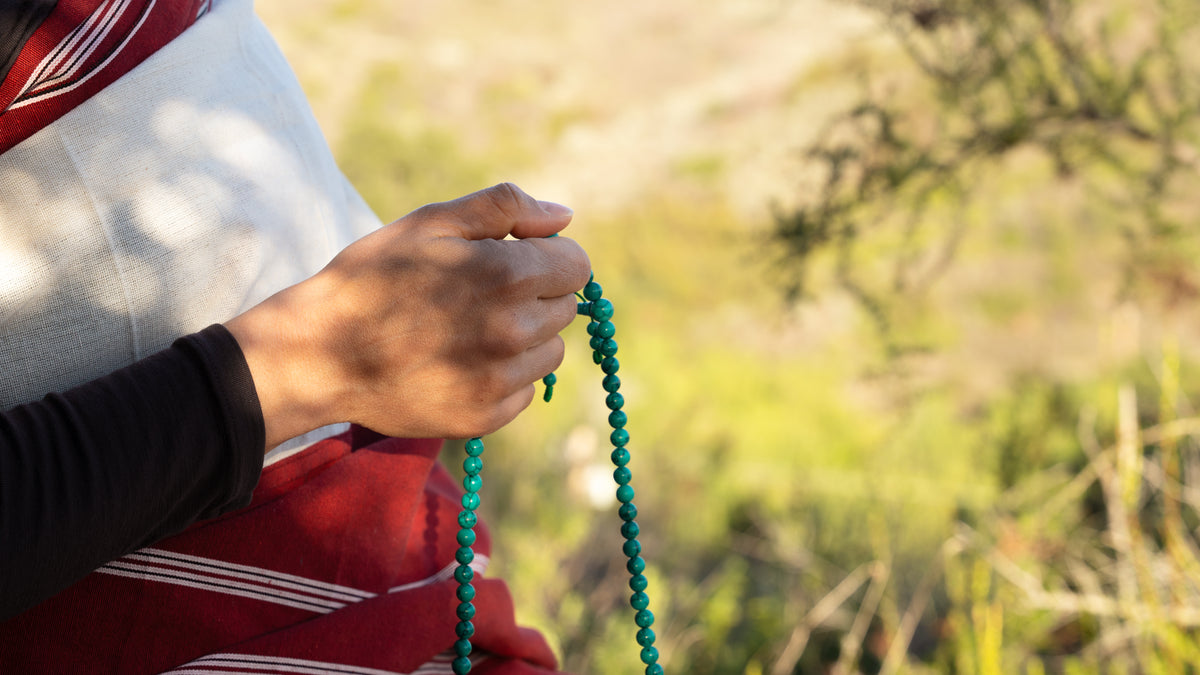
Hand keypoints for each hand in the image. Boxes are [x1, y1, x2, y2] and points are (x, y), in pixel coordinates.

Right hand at [225, 183, 590, 449]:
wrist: (319, 354)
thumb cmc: (371, 278)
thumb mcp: (431, 222)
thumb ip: (505, 208)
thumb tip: (563, 217)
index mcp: (506, 274)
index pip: (576, 265)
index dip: (547, 257)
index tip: (515, 259)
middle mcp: (513, 331)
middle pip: (565, 308)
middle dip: (534, 295)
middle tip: (479, 296)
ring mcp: (500, 380)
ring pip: (551, 351)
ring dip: (525, 338)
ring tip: (468, 330)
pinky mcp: (485, 418)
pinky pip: (525, 389)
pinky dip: (504, 375)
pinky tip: (459, 362)